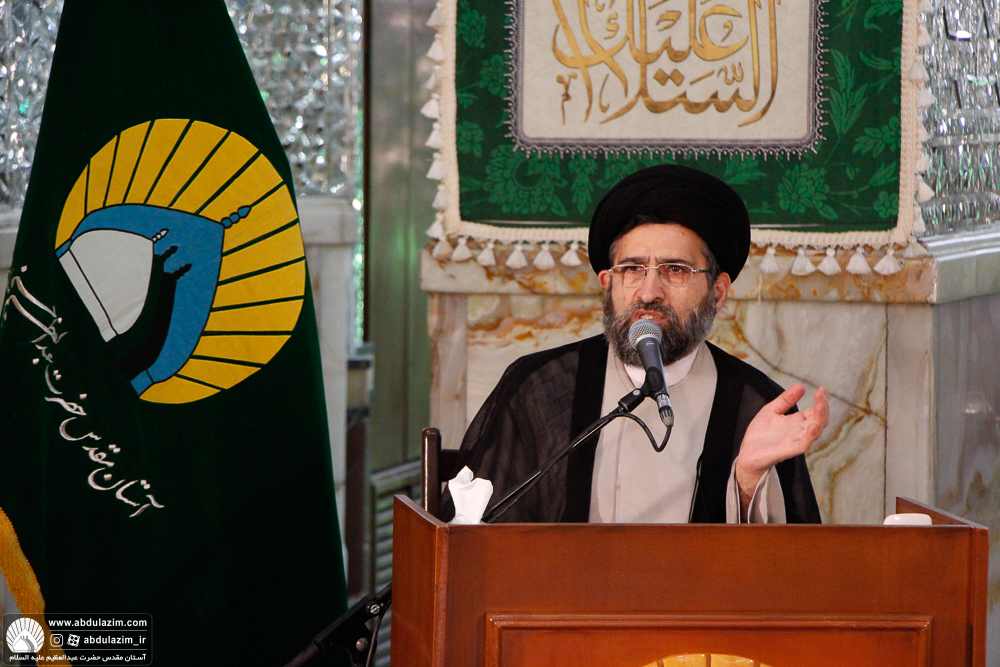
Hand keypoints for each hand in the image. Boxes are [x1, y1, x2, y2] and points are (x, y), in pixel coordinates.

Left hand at [735, 384, 828, 514]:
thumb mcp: (771, 410)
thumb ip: (786, 399)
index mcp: (797, 422)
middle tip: (821, 393)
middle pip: (820, 420)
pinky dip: (810, 436)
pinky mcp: (789, 450)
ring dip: (820, 419)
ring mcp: (796, 441)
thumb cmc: (759, 434)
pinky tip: (812, 426)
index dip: (821, 400)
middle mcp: (800, 431)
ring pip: (816, 432)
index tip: (822, 389)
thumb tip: (801, 385)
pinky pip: (804, 444)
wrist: (747, 452)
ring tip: (820, 405)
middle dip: (824, 407)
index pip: (816, 411)